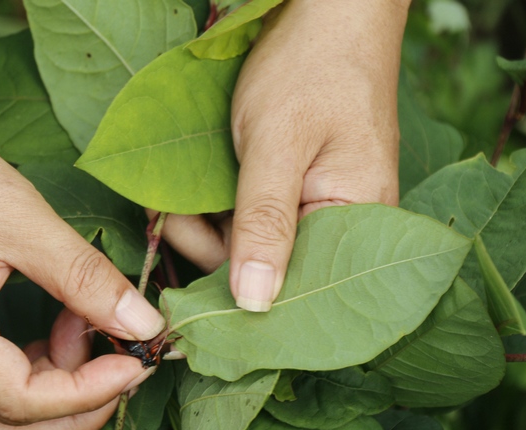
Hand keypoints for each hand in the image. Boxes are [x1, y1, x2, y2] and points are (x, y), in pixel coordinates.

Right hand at [0, 0, 164, 429]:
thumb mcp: (23, 219)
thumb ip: (86, 278)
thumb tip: (144, 324)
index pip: (20, 400)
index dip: (89, 393)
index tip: (137, 361)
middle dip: (71, 416)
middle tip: (120, 373)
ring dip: (51, 387)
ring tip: (86, 326)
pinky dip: (29, 365)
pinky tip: (58, 322)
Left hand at [157, 0, 408, 309]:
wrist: (326, 10)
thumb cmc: (311, 68)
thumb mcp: (278, 144)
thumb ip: (264, 223)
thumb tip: (255, 304)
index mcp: (357, 224)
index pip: (296, 288)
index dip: (238, 295)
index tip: (187, 292)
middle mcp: (341, 227)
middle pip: (268, 270)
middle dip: (212, 249)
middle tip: (168, 217)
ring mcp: (315, 207)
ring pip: (250, 245)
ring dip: (204, 225)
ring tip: (169, 197)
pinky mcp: (292, 190)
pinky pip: (248, 217)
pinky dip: (214, 207)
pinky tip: (185, 191)